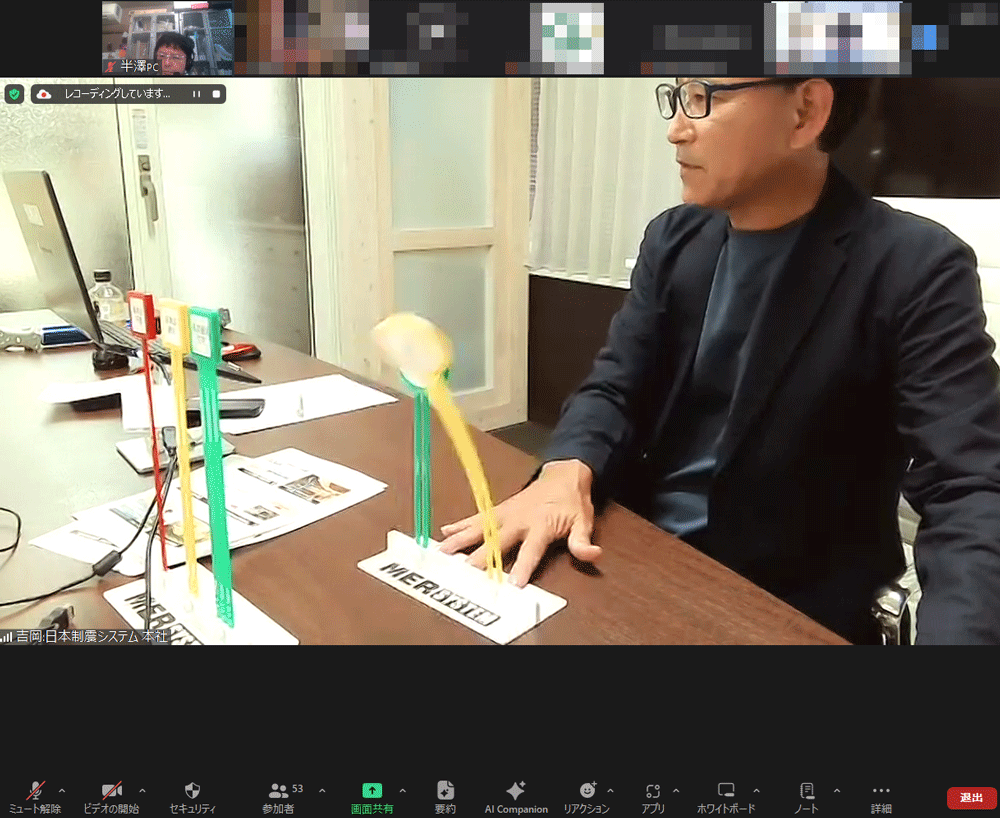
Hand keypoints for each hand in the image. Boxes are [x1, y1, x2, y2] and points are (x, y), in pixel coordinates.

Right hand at [438, 459, 601, 586]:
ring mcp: (506, 513)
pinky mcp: (499, 509)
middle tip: (466, 570)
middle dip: (482, 555)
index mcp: (541, 525)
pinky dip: (460, 523)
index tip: (513, 583)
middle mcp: (519, 519)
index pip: (531, 550)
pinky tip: (444, 531)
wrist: (564, 474)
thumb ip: (583, 541)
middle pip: (498, 540)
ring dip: (462, 539)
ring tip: (443, 551)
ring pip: (481, 528)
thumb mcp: (584, 522)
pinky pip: (477, 517)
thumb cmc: (572, 502)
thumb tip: (593, 554)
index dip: (523, 566)